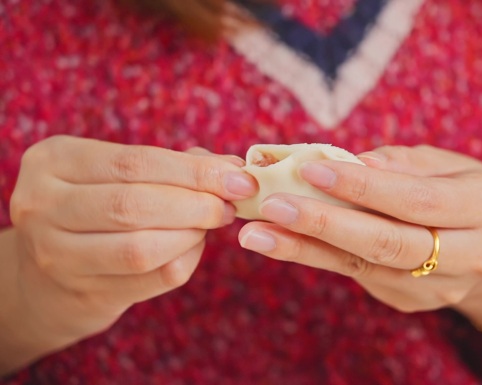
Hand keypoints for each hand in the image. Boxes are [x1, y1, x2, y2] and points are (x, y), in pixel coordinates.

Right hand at [8, 136, 256, 342]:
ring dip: (192, 234)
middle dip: (196, 204)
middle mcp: (43, 206)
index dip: (194, 171)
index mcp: (53, 161)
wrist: (49, 271)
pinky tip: (195, 246)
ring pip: (140, 249)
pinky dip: (186, 260)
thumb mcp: (115, 172)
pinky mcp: (83, 292)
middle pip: (134, 205)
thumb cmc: (96, 204)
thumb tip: (232, 168)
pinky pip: (151, 279)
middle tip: (230, 204)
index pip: (135, 162)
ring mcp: (57, 255)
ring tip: (214, 221)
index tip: (238, 178)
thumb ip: (172, 164)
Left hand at [238, 145, 481, 311]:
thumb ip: (402, 164)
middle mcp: (471, 255)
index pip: (416, 199)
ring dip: (306, 249)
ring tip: (257, 233)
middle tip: (272, 205)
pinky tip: (282, 241)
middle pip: (390, 243)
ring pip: (365, 267)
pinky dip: (318, 257)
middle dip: (325, 224)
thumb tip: (347, 161)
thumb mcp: (449, 164)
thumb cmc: (465, 192)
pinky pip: (360, 277)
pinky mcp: (413, 302)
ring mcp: (441, 288)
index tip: (309, 168)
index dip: (363, 186)